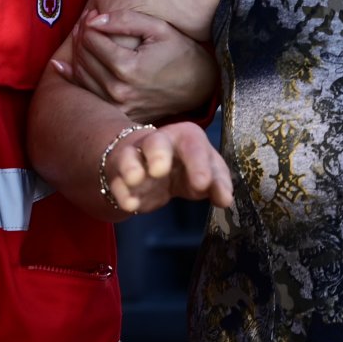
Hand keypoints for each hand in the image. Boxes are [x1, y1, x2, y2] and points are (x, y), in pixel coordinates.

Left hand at [51, 8, 214, 123]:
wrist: (199, 86)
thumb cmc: (180, 52)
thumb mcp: (158, 29)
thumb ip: (125, 20)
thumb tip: (94, 20)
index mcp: (128, 67)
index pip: (92, 40)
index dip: (89, 23)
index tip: (93, 14)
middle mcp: (118, 89)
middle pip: (84, 57)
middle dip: (81, 36)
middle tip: (86, 23)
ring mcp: (117, 105)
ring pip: (82, 75)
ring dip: (76, 54)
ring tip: (82, 37)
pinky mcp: (117, 112)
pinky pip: (88, 93)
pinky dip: (73, 78)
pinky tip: (61, 67)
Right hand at [104, 121, 233, 214]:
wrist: (149, 168)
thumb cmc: (184, 168)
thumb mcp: (204, 174)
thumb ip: (217, 184)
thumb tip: (226, 199)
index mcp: (185, 137)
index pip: (194, 145)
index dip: (199, 164)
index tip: (204, 184)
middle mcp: (158, 142)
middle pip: (157, 142)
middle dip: (159, 155)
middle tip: (161, 171)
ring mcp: (135, 157)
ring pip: (129, 156)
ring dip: (131, 168)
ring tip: (136, 179)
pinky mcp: (118, 174)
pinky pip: (116, 181)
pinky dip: (122, 192)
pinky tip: (130, 204)